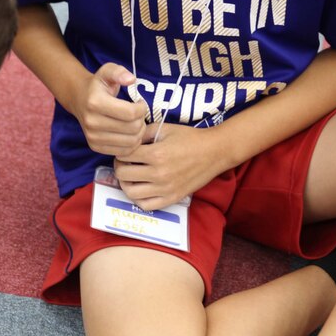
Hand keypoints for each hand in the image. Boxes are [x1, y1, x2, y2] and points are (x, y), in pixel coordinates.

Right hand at [71, 63, 148, 157]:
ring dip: (139, 133)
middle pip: (132, 128)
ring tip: (135, 123)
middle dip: (142, 120)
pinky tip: (130, 133)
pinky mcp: (95, 147)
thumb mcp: (107, 71)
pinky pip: (123, 152)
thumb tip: (131, 79)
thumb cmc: (98, 86)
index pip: (130, 113)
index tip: (140, 103)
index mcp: (95, 102)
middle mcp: (92, 122)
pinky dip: (132, 144)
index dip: (142, 108)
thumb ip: (119, 72)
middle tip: (139, 114)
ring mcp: (92, 137)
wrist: (79, 99)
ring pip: (130, 142)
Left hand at [114, 122, 229, 209]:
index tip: (125, 151)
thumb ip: (142, 133)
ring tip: (131, 177)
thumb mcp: (164, 129)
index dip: (120, 152)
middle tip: (125, 163)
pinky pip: (146, 205)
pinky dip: (138, 198)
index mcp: (155, 154)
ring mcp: (165, 189)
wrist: (214, 152)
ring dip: (126, 184)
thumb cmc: (189, 138)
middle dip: (120, 167)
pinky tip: (141, 189)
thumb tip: (126, 140)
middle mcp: (158, 174)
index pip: (124, 156)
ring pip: (131, 192)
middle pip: (123, 174)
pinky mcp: (172, 198)